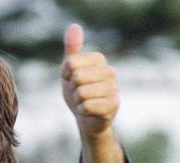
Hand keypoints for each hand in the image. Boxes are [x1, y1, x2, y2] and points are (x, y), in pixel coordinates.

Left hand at [61, 24, 118, 138]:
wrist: (87, 118)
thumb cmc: (78, 92)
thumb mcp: (71, 70)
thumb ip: (72, 49)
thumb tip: (74, 26)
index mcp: (99, 60)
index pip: (71, 63)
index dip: (65, 76)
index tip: (72, 81)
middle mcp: (110, 71)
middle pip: (77, 78)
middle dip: (72, 90)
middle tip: (79, 94)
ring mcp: (113, 88)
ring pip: (81, 93)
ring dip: (77, 102)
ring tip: (85, 102)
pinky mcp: (113, 105)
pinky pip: (87, 106)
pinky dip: (82, 111)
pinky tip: (89, 111)